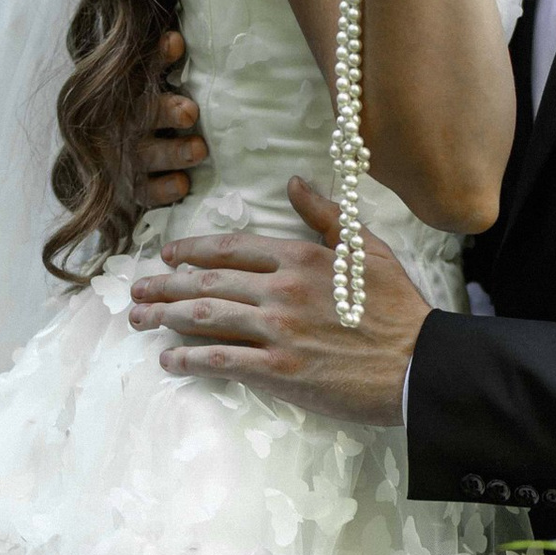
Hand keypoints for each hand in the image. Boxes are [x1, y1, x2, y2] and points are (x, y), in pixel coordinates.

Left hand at [128, 177, 427, 425]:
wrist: (418, 363)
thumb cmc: (398, 309)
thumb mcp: (367, 249)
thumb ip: (326, 216)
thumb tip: (295, 184)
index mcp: (300, 257)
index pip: (231, 248)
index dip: (192, 251)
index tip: (168, 256)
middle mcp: (281, 289)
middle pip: (207, 282)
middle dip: (164, 286)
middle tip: (137, 292)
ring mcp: (278, 330)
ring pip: (206, 317)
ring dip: (165, 317)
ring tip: (140, 320)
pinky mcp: (280, 370)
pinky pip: (221, 360)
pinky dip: (189, 358)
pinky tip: (169, 359)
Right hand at [142, 26, 206, 215]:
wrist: (109, 161)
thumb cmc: (148, 114)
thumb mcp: (150, 86)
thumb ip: (163, 64)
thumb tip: (182, 36)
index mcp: (128, 93)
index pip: (141, 70)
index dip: (158, 57)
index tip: (176, 43)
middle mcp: (123, 124)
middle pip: (143, 115)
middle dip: (166, 112)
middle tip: (190, 111)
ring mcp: (126, 158)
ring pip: (148, 155)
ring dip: (174, 152)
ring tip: (199, 149)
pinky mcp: (133, 189)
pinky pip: (147, 191)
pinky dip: (164, 188)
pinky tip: (183, 184)